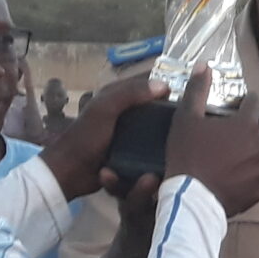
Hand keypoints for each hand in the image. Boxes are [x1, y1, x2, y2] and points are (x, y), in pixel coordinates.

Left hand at [41, 68, 178, 200]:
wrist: (71, 172)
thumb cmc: (86, 137)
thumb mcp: (106, 109)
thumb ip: (130, 94)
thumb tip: (163, 86)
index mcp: (115, 96)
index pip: (145, 85)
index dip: (162, 88)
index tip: (184, 98)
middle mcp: (123, 113)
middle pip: (152, 108)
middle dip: (166, 114)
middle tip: (187, 123)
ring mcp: (127, 134)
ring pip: (152, 129)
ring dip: (163, 135)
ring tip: (181, 140)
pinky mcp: (129, 154)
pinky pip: (148, 148)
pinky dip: (156, 150)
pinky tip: (168, 157)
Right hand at [159, 68, 258, 216]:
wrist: (190, 198)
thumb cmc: (187, 155)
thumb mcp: (186, 118)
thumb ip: (197, 90)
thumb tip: (204, 65)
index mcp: (246, 125)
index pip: (256, 103)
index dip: (249, 101)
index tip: (243, 104)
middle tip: (243, 135)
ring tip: (244, 161)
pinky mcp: (258, 193)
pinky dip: (254, 181)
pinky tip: (240, 181)